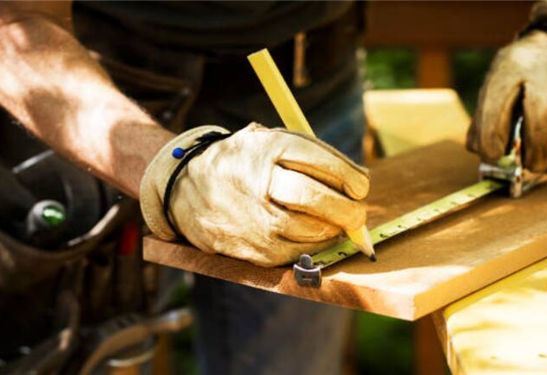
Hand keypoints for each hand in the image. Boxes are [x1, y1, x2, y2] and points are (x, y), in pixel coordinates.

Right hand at [141, 123, 369, 266]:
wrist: (185, 190)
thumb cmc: (241, 164)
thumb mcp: (266, 142)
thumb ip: (309, 155)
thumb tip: (358, 181)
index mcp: (268, 149)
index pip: (323, 163)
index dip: (351, 177)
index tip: (360, 185)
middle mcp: (261, 183)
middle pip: (321, 200)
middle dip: (351, 210)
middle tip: (358, 212)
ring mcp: (257, 219)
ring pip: (315, 231)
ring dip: (334, 230)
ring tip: (335, 223)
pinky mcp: (255, 249)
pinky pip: (300, 253)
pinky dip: (315, 247)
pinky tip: (315, 236)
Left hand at [466, 29, 546, 171]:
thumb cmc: (525, 71)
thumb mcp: (499, 81)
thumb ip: (485, 118)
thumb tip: (482, 153)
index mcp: (510, 69)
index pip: (494, 113)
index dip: (491, 143)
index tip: (494, 156)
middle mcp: (544, 73)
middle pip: (537, 128)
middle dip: (534, 155)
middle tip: (532, 163)